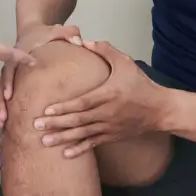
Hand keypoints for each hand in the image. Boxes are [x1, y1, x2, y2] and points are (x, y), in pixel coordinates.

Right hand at [0, 23, 84, 128]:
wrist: (32, 30)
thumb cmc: (45, 33)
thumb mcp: (58, 30)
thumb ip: (69, 33)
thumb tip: (79, 41)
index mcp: (21, 51)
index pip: (13, 65)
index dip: (10, 79)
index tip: (10, 93)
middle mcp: (12, 62)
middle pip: (2, 81)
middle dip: (1, 98)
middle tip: (4, 114)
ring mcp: (9, 71)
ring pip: (0, 89)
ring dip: (0, 105)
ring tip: (1, 122)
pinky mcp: (10, 78)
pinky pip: (3, 93)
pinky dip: (2, 106)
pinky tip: (3, 121)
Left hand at [32, 41, 170, 156]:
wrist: (160, 109)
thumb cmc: (141, 84)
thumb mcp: (125, 62)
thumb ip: (104, 50)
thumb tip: (83, 41)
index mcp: (108, 94)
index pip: (82, 102)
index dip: (64, 107)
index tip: (46, 111)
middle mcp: (107, 113)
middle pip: (78, 120)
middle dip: (56, 124)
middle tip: (36, 126)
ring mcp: (109, 127)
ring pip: (82, 134)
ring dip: (63, 138)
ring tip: (44, 142)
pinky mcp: (112, 136)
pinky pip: (93, 144)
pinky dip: (79, 149)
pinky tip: (65, 154)